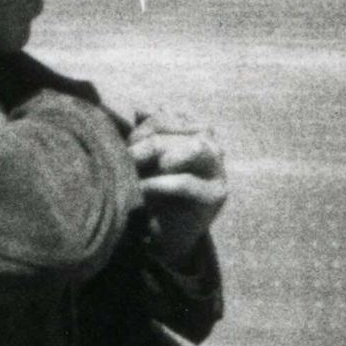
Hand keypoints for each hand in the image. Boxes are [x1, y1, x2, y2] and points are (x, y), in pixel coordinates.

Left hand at [127, 115, 226, 258]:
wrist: (164, 237)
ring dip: (161, 154)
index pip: (172, 115)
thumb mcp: (148, 160)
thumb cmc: (154, 192)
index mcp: (197, 132)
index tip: (127, 144)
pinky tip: (142, 188)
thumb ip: (148, 133)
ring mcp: (218, 171)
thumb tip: (141, 108)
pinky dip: (160, 183)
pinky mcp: (214, 196)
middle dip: (151, 141)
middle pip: (184, 129)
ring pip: (196, 148)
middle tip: (126, 157)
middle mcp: (213, 147)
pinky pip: (186, 182)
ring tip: (137, 166)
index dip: (146, 125)